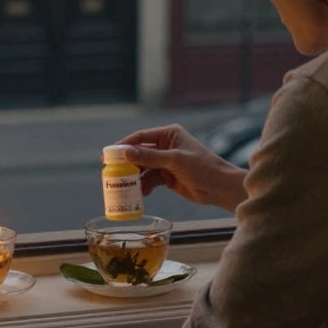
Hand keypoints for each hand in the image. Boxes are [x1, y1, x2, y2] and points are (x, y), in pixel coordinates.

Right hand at [111, 125, 247, 211]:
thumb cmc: (202, 167)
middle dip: (127, 164)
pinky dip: (145, 186)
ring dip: (136, 178)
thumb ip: (150, 157)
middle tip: (111, 173)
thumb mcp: (174, 160)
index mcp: (168, 134)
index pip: (141, 137)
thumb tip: (126, 152)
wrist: (219, 187)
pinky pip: (151, 180)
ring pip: (144, 168)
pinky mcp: (168, 177)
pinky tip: (142, 193)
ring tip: (126, 186)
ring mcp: (166, 162)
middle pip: (139, 153)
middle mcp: (166, 146)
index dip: (123, 145)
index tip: (108, 155)